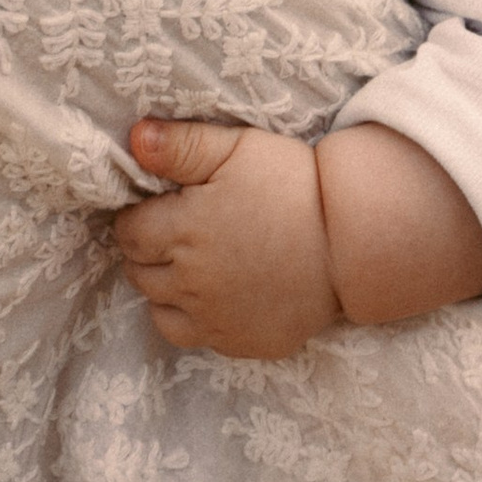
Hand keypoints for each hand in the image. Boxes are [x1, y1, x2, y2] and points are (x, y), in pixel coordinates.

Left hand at [115, 117, 342, 359]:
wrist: (353, 242)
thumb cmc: (296, 186)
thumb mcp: (239, 148)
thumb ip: (182, 145)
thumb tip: (135, 139)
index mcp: (183, 230)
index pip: (128, 232)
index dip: (138, 217)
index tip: (159, 208)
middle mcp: (190, 280)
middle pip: (139, 271)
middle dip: (148, 251)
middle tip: (176, 233)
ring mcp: (213, 317)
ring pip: (157, 306)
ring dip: (163, 286)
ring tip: (190, 264)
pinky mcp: (237, 342)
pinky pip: (190, 336)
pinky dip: (188, 318)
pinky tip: (210, 296)